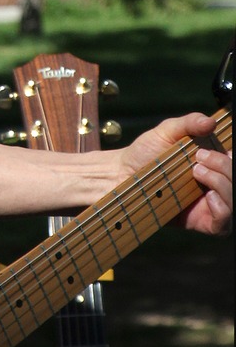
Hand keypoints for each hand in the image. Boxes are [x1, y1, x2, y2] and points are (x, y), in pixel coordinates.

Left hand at [120, 113, 231, 236]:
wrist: (121, 174)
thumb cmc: (144, 152)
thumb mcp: (166, 131)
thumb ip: (188, 123)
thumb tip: (211, 122)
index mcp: (212, 163)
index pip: (232, 161)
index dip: (231, 156)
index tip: (221, 149)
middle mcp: (215, 184)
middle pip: (235, 180)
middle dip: (225, 166)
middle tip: (199, 157)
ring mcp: (208, 204)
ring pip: (233, 201)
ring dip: (223, 184)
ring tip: (197, 171)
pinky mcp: (198, 221)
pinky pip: (223, 224)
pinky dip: (222, 209)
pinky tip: (209, 196)